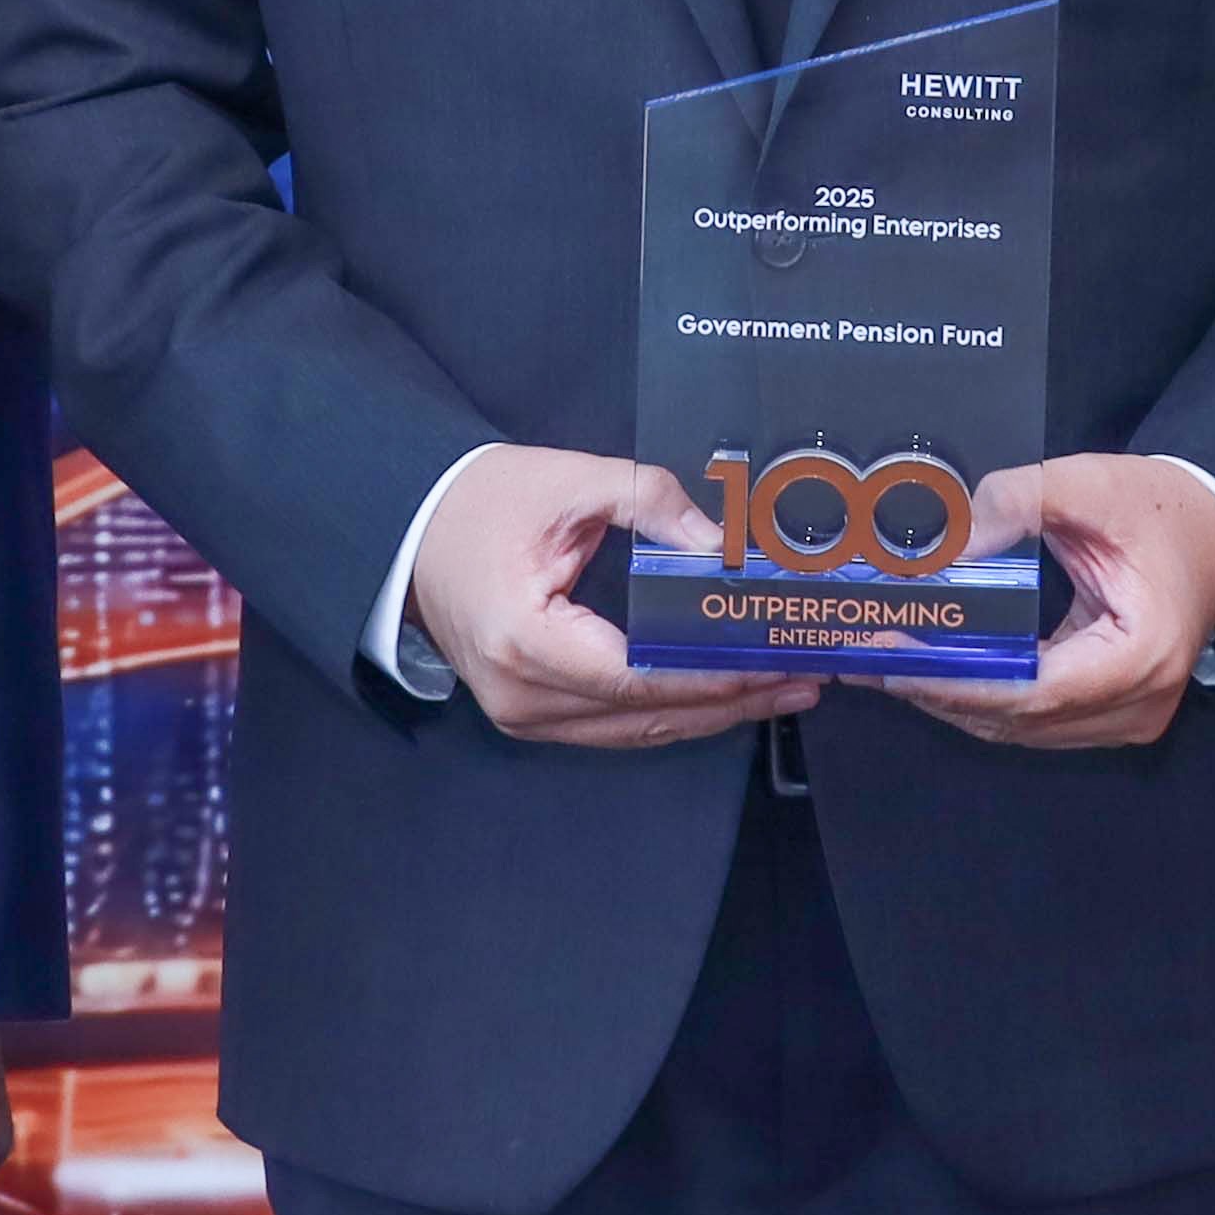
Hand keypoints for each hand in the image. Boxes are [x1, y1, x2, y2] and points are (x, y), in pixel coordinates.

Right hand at [410, 446, 821, 750]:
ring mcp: (522, 715)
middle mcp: (522, 696)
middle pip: (648, 717)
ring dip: (711, 714)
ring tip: (780, 691)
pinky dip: (671, 713)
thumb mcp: (570, 482)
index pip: (641, 677)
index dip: (717, 676)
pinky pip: (614, 726)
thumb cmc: (480, 503)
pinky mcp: (529, 714)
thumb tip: (722, 543)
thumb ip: (652, 503)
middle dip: (734, 701)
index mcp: (527, 641)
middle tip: (803, 679)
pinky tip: (723, 697)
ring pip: (636, 733)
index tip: (777, 661)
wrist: (410, 528)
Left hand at [896, 456, 1214, 752]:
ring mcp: (1129, 718)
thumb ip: (1018, 501)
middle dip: (938, 692)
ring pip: (1022, 729)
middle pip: (1019, 718)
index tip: (893, 661)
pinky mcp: (1115, 714)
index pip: (1031, 690)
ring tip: (887, 667)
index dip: (957, 682)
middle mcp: (1138, 703)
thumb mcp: (1091, 484)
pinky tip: (937, 675)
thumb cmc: (1164, 508)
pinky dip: (986, 700)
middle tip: (866, 661)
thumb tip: (951, 540)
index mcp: (1141, 655)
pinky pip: (1037, 721)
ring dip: (954, 701)